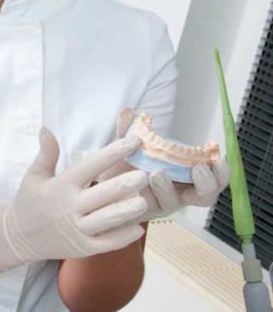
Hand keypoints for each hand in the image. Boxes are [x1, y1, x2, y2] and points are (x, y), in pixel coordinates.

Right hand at [0, 129, 148, 274]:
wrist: (19, 237)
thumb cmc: (30, 202)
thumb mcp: (34, 176)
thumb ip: (46, 154)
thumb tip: (46, 128)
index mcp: (61, 186)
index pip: (90, 166)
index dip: (113, 152)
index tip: (133, 141)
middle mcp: (70, 207)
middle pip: (103, 194)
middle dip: (125, 184)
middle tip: (145, 175)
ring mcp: (77, 229)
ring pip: (108, 219)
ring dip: (127, 210)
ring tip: (145, 201)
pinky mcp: (83, 248)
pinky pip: (107, 243)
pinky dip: (124, 236)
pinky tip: (138, 227)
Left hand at [97, 109, 231, 221]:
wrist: (102, 187)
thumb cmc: (125, 165)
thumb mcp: (127, 145)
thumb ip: (129, 131)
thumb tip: (129, 111)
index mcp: (187, 174)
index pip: (215, 176)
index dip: (221, 170)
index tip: (217, 156)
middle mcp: (179, 191)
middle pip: (206, 196)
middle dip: (208, 183)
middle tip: (198, 168)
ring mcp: (163, 203)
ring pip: (176, 203)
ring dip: (168, 188)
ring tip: (156, 174)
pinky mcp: (145, 211)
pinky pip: (150, 206)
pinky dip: (146, 195)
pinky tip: (138, 184)